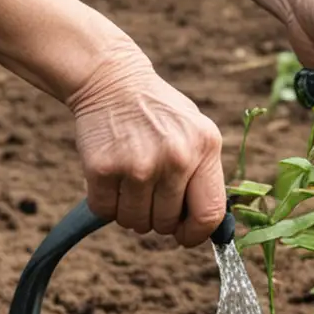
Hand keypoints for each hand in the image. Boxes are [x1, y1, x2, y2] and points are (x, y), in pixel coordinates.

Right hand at [66, 44, 226, 247]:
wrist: (112, 80)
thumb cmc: (157, 113)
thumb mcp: (194, 132)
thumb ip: (203, 175)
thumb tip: (207, 228)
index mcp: (205, 147)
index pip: (210, 214)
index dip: (195, 234)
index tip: (183, 234)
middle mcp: (175, 157)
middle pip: (167, 223)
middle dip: (156, 215)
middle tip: (148, 189)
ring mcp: (138, 164)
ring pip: (135, 222)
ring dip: (130, 210)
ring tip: (130, 180)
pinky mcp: (103, 168)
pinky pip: (105, 211)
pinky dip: (105, 203)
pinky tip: (110, 176)